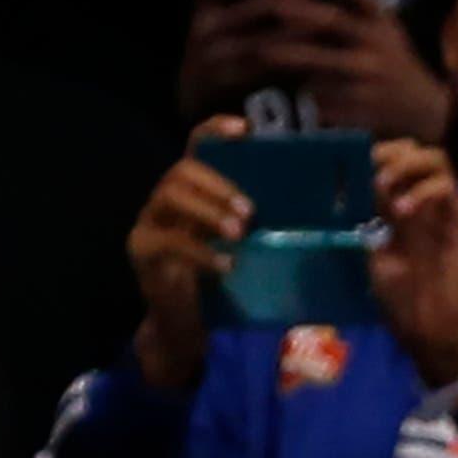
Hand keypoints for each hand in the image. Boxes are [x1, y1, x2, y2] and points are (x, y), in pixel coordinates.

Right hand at [127, 123, 250, 391]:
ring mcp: (150, 222)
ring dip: (208, 211)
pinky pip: (167, 241)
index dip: (217, 130)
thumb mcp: (250, 247)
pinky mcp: (142, 251)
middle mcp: (168, 199)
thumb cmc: (226, 284)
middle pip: (183, 170)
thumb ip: (263, 223)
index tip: (245, 130)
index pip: (198, 145)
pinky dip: (201, 252)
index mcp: (196, 191)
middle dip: (218, 185)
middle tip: (250, 211)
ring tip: (239, 233)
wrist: (190, 327)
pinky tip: (227, 266)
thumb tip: (315, 208)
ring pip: (169, 195)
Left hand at [267, 0, 448, 142]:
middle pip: (319, 57)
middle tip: (260, 50)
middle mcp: (368, 65)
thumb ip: (365, 2)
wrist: (427, 111)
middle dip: (287, 53)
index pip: (333, 20)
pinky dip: (312, 110)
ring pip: (318, 87)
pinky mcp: (362, 121)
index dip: (304, 13)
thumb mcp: (391, 27)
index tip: (275, 7)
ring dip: (298, 83)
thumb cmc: (400, 63)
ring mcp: (365, 95)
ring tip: (278, 82)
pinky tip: (302, 108)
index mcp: (373, 37)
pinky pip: (326, 114)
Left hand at [369, 138, 457, 387]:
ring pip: (436, 159)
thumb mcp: (374, 251)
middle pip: (415, 150)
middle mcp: (422, 201)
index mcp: (398, 206)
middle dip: (390, 152)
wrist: (429, 327)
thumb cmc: (400, 297)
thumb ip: (369, 219)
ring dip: (407, 165)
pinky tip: (404, 210)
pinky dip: (423, 190)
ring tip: (386, 187)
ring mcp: (444, 210)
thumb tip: (351, 187)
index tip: (352, 163)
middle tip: (371, 172)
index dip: (374, 154)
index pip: (391, 161)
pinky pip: (448, 187)